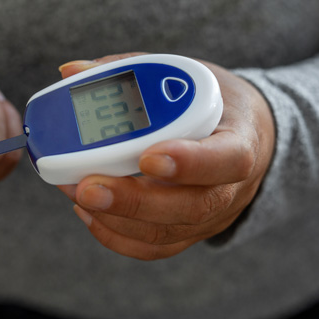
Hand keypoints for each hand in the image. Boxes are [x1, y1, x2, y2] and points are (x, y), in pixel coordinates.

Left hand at [57, 53, 274, 259]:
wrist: (246, 135)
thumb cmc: (214, 102)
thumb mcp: (186, 75)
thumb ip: (131, 71)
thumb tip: (72, 71)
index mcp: (240, 139)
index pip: (227, 159)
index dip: (189, 162)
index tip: (146, 157)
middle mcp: (230, 187)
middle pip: (189, 206)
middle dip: (132, 200)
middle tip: (87, 186)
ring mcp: (211, 216)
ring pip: (165, 233)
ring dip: (113, 218)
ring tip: (75, 192)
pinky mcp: (190, 232)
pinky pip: (154, 247)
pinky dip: (115, 235)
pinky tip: (88, 212)